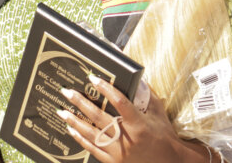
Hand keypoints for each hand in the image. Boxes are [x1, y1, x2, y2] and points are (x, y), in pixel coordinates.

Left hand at [58, 76, 207, 162]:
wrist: (169, 162)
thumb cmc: (163, 134)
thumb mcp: (158, 112)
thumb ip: (146, 94)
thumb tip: (135, 77)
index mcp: (139, 124)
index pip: (120, 102)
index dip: (105, 89)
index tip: (93, 79)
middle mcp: (127, 138)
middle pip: (99, 117)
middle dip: (80, 103)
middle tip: (67, 92)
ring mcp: (118, 152)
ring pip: (91, 134)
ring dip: (74, 121)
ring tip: (61, 111)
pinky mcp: (113, 161)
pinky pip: (92, 148)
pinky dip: (80, 138)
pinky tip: (70, 129)